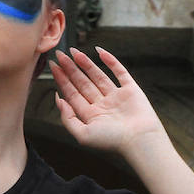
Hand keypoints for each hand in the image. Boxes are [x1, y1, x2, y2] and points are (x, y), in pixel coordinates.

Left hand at [49, 47, 166, 156]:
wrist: (139, 139)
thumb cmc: (112, 141)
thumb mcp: (82, 134)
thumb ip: (67, 118)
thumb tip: (57, 99)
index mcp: (91, 115)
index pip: (73, 94)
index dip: (62, 79)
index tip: (53, 66)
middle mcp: (102, 105)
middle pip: (82, 83)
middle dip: (70, 69)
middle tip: (60, 55)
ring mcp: (116, 96)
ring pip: (98, 76)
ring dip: (85, 63)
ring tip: (74, 52)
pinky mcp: (130, 90)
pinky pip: (119, 72)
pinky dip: (110, 61)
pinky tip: (99, 52)